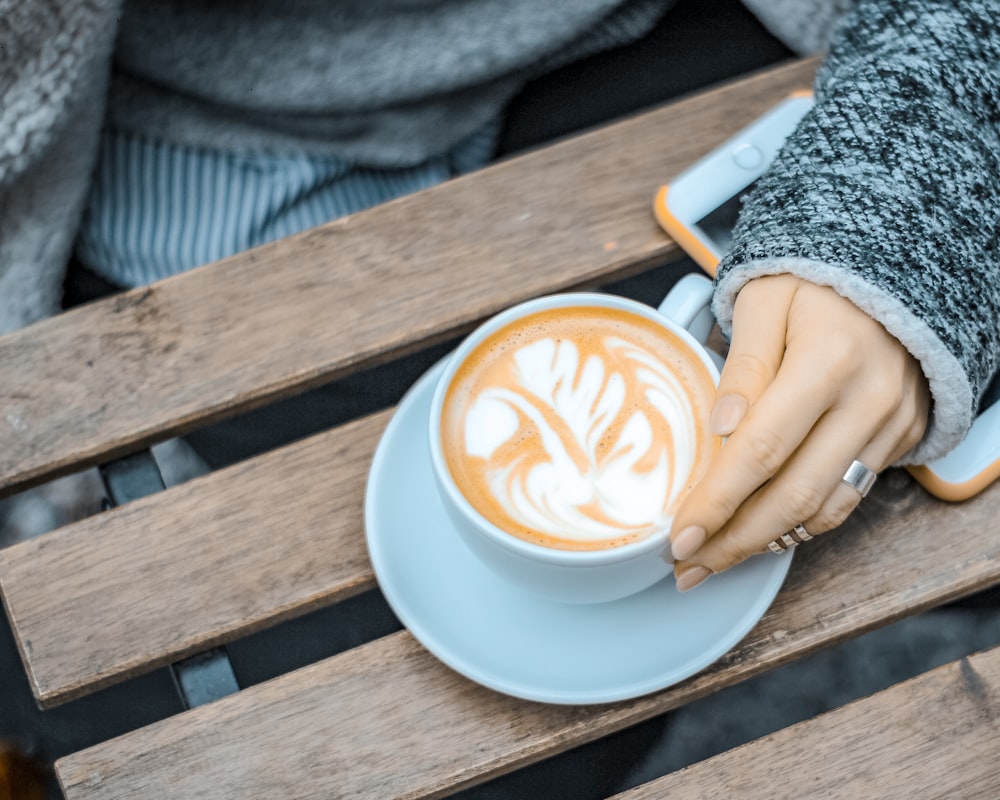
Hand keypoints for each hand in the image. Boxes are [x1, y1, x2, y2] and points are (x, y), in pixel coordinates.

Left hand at [669, 274, 929, 590]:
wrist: (896, 267)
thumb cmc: (815, 280)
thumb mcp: (764, 301)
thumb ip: (743, 366)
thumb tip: (719, 429)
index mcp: (828, 360)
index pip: (762, 451)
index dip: (717, 503)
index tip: (678, 538)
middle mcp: (869, 401)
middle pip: (795, 496)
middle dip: (735, 542)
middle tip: (686, 567)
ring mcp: (892, 424)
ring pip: (827, 508)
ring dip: (767, 542)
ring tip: (714, 559)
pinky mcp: (902, 437)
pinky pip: (850, 495)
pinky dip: (803, 520)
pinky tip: (762, 531)